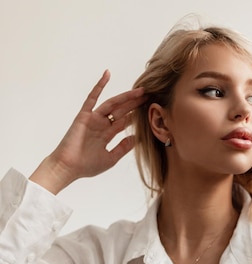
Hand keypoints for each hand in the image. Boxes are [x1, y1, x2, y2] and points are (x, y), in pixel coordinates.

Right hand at [30, 71, 146, 193]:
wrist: (69, 168)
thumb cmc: (86, 166)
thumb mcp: (110, 158)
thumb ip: (123, 148)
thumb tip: (137, 138)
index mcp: (106, 134)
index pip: (124, 121)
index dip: (136, 115)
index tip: (149, 109)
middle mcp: (101, 125)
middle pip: (121, 111)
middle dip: (134, 103)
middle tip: (148, 95)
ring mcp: (93, 119)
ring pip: (112, 104)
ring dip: (125, 96)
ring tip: (140, 90)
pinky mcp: (84, 115)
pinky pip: (92, 98)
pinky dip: (99, 86)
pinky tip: (107, 75)